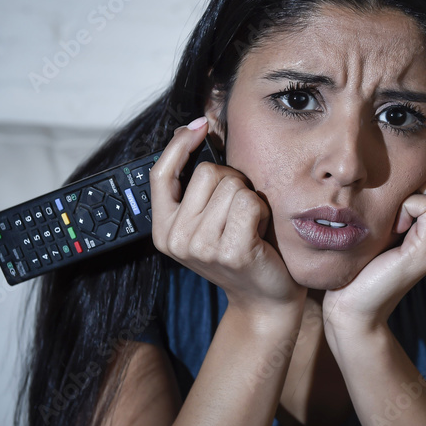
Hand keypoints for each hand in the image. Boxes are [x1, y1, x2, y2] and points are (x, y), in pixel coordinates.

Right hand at [150, 118, 306, 318]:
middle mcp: (176, 239)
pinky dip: (262, 211)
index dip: (178, 145)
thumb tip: (193, 131)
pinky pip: (250, 202)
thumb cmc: (241, 252)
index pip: (160, 174)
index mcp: (163, 230)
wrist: (264, 299)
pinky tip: (260, 233)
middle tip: (238, 213)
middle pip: (207, 173)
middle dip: (232, 182)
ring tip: (249, 226)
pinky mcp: (232, 251)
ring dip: (249, 199)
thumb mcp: (206, 222)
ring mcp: (202, 247)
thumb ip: (196, 189)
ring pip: (232, 185)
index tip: (198, 126)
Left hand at [322, 167, 425, 339]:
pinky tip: (395, 228)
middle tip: (405, 206)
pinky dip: (409, 206)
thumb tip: (406, 167)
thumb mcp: (389, 221)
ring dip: (419, 192)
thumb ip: (405, 199)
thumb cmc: (363, 261)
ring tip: (399, 218)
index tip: (408, 196)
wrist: (353, 304)